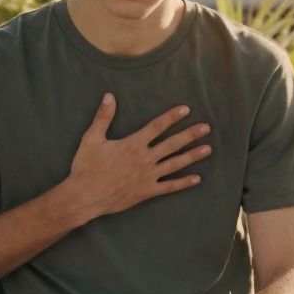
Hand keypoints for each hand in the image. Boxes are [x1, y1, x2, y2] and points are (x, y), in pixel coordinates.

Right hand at [65, 93, 211, 219]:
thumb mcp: (92, 139)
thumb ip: (103, 117)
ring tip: (208, 149)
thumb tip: (109, 96)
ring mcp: (148, 176)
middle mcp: (144, 159)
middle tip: (206, 128)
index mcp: (133, 144)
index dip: (172, 117)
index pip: (157, 126)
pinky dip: (183, 183)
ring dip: (192, 156)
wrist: (85, 197)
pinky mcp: (147, 192)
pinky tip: (196, 178)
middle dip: (190, 135)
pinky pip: (169, 187)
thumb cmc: (86, 167)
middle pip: (172, 144)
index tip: (186, 109)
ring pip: (175, 164)